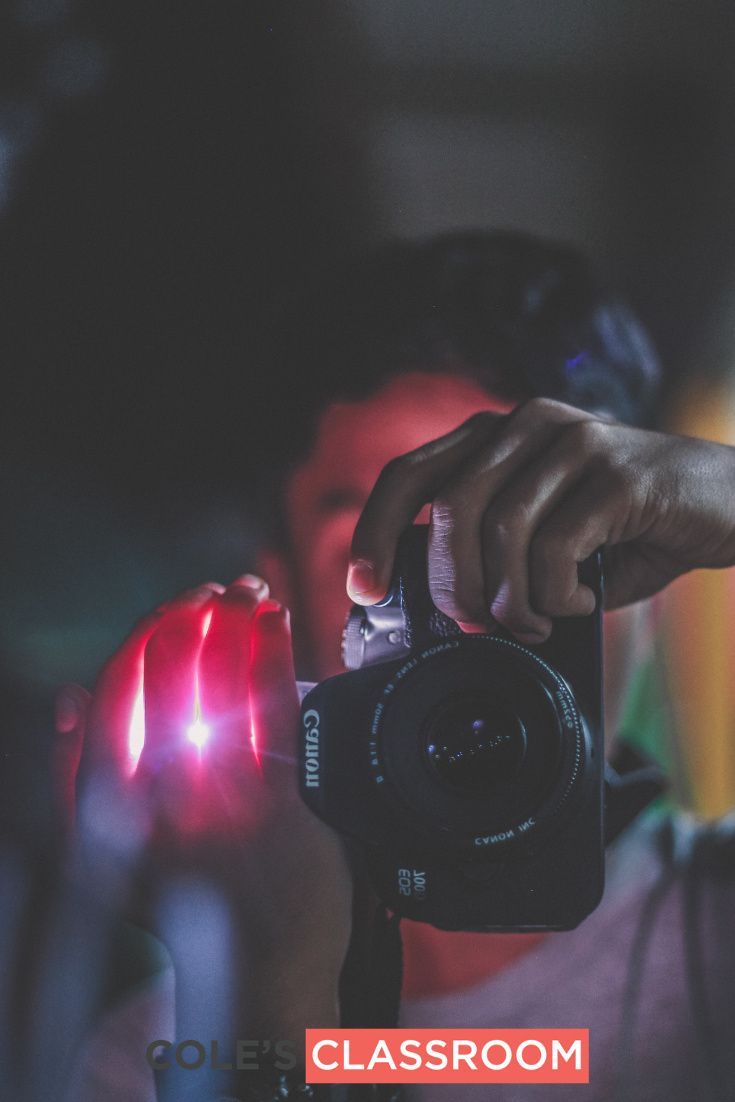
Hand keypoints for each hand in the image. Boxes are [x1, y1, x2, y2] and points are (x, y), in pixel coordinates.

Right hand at [56, 578, 351, 1038]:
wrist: (264, 969)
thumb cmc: (186, 902)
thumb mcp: (104, 856)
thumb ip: (74, 780)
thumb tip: (71, 698)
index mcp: (113, 809)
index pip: (115, 693)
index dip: (144, 635)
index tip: (170, 608)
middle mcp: (162, 803)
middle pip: (170, 675)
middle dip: (193, 612)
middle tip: (214, 590)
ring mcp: (225, 806)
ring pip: (223, 682)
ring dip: (235, 619)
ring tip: (248, 591)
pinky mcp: (285, 808)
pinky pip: (277, 708)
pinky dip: (275, 651)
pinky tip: (277, 620)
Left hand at [347, 397, 734, 641]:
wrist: (725, 504)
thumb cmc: (628, 528)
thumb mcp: (549, 540)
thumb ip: (497, 558)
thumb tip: (443, 612)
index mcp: (498, 437)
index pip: (411, 475)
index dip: (376, 531)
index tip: (365, 587)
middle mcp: (527, 427)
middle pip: (449, 507)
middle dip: (453, 585)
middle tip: (479, 626)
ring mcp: (572, 442)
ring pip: (500, 530)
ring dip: (509, 599)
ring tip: (534, 621)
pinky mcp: (616, 471)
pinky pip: (556, 547)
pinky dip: (556, 594)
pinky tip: (578, 601)